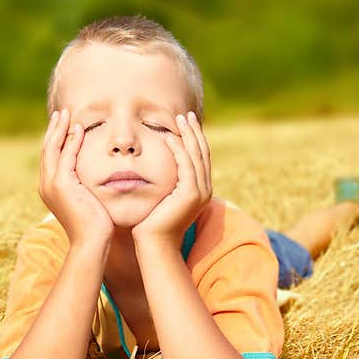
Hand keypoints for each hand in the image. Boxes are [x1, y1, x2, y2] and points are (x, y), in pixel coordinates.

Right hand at [39, 108, 113, 247]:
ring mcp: (51, 184)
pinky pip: (66, 156)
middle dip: (54, 129)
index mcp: (50, 188)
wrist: (91, 242)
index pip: (50, 157)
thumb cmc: (94, 226)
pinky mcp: (62, 184)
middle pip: (47, 149)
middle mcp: (46, 185)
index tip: (63, 124)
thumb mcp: (86, 201)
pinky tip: (79, 129)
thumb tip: (92, 178)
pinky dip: (71, 141)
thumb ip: (84, 186)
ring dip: (60, 129)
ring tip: (67, 114)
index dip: (55, 139)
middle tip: (61, 112)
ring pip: (53, 149)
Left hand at [132, 111, 211, 246]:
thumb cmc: (152, 223)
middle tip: (186, 114)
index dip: (195, 138)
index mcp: (201, 189)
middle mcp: (205, 189)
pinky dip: (179, 148)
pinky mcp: (190, 193)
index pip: (200, 157)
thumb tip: (160, 168)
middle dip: (194, 131)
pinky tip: (169, 137)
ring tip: (179, 119)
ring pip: (196, 155)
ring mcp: (200, 192)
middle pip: (202, 152)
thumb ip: (168, 183)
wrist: (154, 244)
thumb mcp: (163, 197)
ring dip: (188, 135)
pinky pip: (186, 164)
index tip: (186, 121)